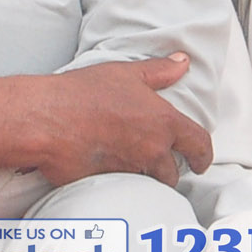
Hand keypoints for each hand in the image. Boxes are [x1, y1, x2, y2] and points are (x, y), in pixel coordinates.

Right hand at [0, 54, 214, 186]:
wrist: (47, 120)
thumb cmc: (83, 93)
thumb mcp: (125, 74)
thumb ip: (159, 72)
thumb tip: (182, 62)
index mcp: (164, 123)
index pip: (199, 145)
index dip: (204, 156)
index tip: (201, 162)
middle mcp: (153, 150)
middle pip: (173, 173)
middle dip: (167, 171)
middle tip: (156, 163)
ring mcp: (132, 171)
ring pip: (148, 183)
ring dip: (143, 178)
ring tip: (129, 166)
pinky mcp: (110, 185)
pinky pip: (123, 190)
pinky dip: (119, 184)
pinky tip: (108, 172)